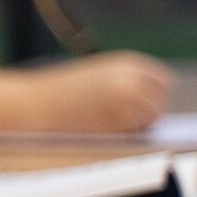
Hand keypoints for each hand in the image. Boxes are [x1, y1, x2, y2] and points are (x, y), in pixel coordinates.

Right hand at [31, 52, 171, 131]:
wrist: (34, 103)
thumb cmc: (60, 90)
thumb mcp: (96, 72)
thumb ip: (125, 79)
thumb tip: (152, 98)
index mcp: (128, 63)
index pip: (163, 80)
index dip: (155, 92)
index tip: (144, 101)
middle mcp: (132, 80)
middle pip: (159, 101)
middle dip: (148, 110)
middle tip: (126, 117)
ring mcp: (126, 103)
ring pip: (151, 118)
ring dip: (138, 123)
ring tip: (111, 122)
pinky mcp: (118, 123)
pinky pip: (135, 131)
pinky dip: (125, 133)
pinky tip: (104, 127)